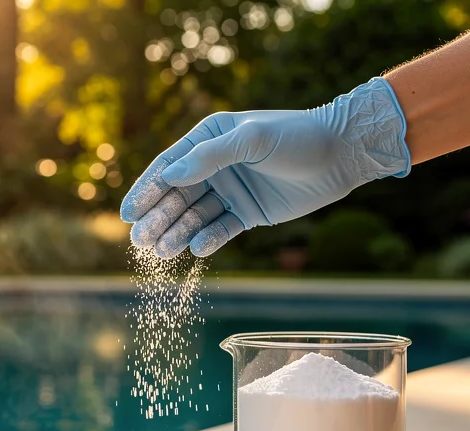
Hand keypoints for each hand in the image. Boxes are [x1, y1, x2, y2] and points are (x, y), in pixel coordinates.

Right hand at [120, 77, 411, 257]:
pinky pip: (220, 229)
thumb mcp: (253, 140)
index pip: (169, 167)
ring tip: (160, 252)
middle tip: (138, 241)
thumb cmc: (297, 138)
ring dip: (177, 233)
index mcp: (208, 138)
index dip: (146, 190)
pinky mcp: (247, 212)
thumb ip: (210, 156)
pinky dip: (207, 240)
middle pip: (177, 195)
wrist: (342, 154)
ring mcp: (230, 190)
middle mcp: (214, 164)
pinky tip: (195, 250)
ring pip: (195, 216)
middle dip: (156, 218)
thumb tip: (170, 174)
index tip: (127, 213)